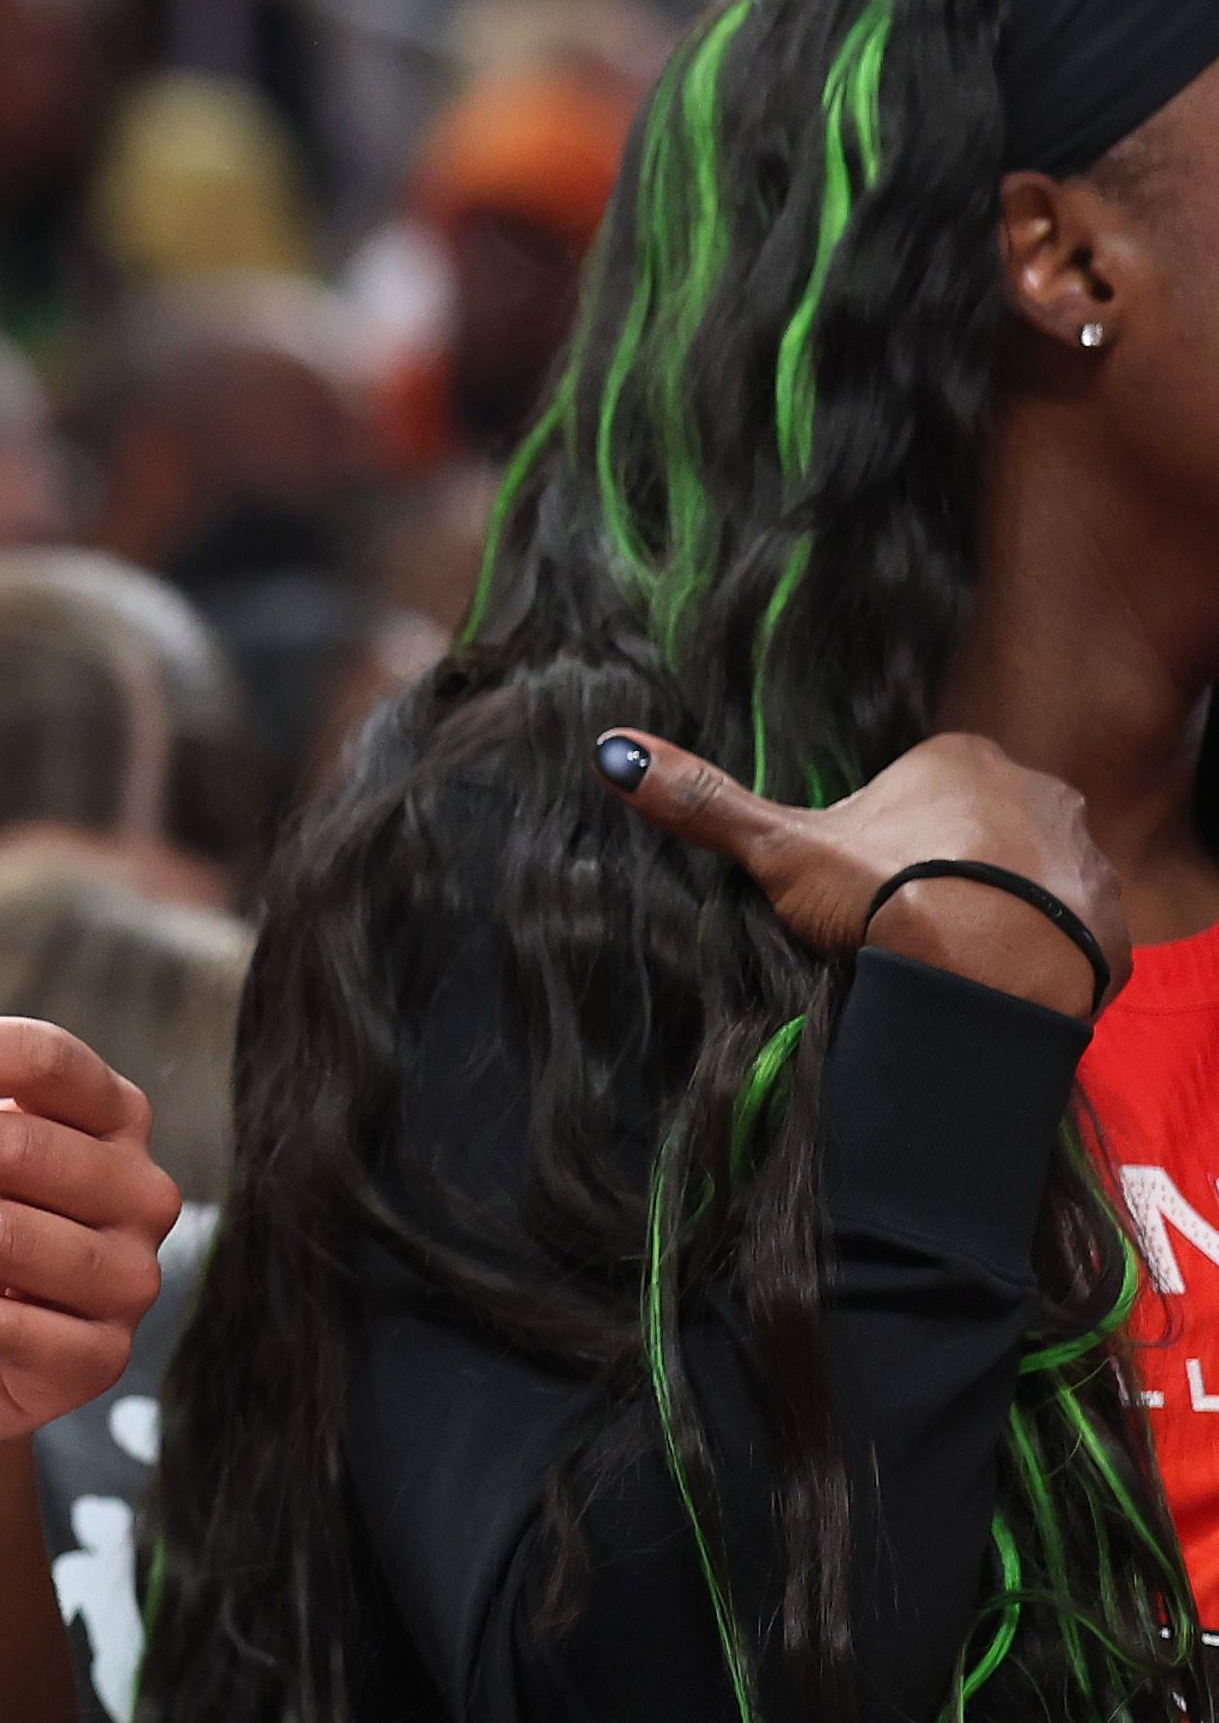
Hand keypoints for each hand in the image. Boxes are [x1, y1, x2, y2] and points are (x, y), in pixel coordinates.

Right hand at [600, 726, 1121, 1016]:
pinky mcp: (1113, 909)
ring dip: (998, 906)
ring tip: (952, 956)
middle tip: (902, 923)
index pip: (916, 789)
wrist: (990, 969)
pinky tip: (1002, 974)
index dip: (881, 840)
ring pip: (1027, 874)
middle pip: (976, 827)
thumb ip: (707, 802)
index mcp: (959, 757)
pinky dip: (1041, 945)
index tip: (862, 885)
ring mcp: (1084, 848)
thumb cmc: (889, 893)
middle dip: (946, 868)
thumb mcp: (784, 850)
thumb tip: (609, 749)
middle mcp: (1036, 785)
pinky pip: (1071, 923)